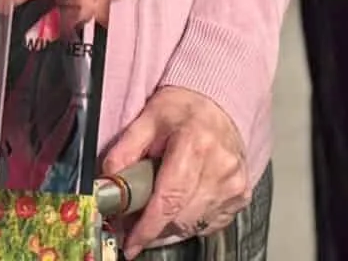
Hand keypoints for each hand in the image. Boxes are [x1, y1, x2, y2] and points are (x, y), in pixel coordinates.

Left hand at [100, 86, 248, 257]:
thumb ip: (124, 151)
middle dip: (153, 227)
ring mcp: (234, 183)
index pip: (169, 199)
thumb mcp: (146, 120)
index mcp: (195, 144)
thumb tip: (106, 184)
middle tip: (134, 221)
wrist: (217, 104)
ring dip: (170, 226)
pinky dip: (189, 222)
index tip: (131, 244)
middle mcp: (220, 167)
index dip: (147, 228)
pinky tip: (181, 204)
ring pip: (194, 225)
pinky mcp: (241, 195)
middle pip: (181, 218)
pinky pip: (209, 224)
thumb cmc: (181, 111)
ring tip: (156, 209)